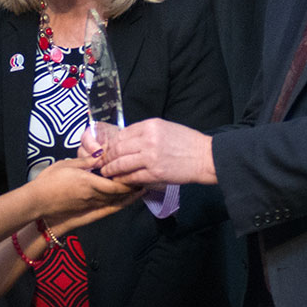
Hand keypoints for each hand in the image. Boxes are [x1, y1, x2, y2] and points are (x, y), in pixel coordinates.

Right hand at [33, 158, 138, 219]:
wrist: (38, 203)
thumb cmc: (49, 181)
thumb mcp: (67, 164)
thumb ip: (86, 160)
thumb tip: (101, 154)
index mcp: (89, 183)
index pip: (116, 184)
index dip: (129, 180)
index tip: (138, 171)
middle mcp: (94, 196)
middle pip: (120, 193)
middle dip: (133, 186)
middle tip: (144, 177)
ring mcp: (92, 206)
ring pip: (116, 201)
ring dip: (129, 195)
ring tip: (141, 187)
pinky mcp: (89, 212)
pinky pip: (109, 209)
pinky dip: (121, 204)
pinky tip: (128, 200)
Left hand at [98, 118, 217, 185]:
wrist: (204, 157)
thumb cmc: (187, 142)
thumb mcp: (165, 128)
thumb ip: (146, 133)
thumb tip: (126, 142)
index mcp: (150, 125)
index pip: (122, 134)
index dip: (112, 143)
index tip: (108, 150)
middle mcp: (148, 139)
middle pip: (118, 148)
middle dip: (107, 157)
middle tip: (102, 162)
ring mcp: (150, 157)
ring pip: (121, 163)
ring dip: (110, 169)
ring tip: (106, 173)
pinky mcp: (154, 173)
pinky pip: (132, 177)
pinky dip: (123, 179)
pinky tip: (119, 180)